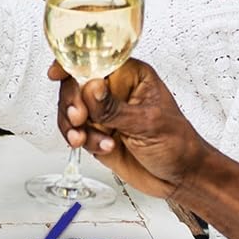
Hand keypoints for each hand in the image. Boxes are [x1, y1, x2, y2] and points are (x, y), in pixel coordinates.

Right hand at [55, 59, 210, 199]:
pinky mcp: (97, 134)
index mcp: (131, 77)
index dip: (74, 63)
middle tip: (78, 117)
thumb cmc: (178, 144)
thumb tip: (90, 88)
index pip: (96, 60)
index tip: (57, 74)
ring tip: (85, 138)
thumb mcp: (147, 123)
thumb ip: (114, 108)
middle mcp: (114, 92)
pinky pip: (75, 132)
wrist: (181, 178)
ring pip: (70, 110)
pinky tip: (101, 146)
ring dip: (74, 126)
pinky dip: (80, 140)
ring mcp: (104, 113)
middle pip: (76, 85)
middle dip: (72, 102)